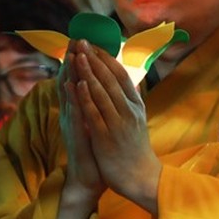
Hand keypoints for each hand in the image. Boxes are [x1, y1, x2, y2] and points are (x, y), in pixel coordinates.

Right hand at [59, 42, 102, 201]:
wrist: (90, 178)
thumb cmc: (95, 151)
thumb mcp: (95, 123)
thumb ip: (94, 105)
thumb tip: (101, 87)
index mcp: (78, 109)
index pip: (76, 79)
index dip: (78, 60)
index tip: (81, 40)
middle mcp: (72, 114)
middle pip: (69, 82)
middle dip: (72, 60)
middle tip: (74, 39)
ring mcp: (72, 124)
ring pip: (69, 94)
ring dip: (70, 74)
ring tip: (71, 54)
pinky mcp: (76, 136)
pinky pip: (74, 114)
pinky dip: (73, 99)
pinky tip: (73, 85)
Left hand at [69, 40, 160, 207]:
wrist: (141, 177)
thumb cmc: (135, 148)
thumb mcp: (136, 119)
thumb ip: (128, 100)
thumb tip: (121, 80)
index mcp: (135, 104)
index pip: (120, 74)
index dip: (105, 58)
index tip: (92, 44)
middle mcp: (129, 110)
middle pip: (110, 79)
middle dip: (94, 58)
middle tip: (81, 41)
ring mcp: (118, 123)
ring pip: (101, 92)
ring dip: (88, 72)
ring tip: (77, 55)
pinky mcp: (107, 136)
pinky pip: (95, 113)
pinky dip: (86, 97)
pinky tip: (78, 84)